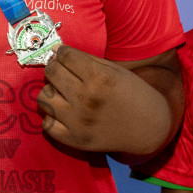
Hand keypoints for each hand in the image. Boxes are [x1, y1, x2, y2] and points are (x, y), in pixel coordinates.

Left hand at [37, 45, 166, 153]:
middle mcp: (87, 99)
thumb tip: (55, 53)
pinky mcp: (75, 140)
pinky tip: (64, 112)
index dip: (63, 53)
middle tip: (62, 71)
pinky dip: (53, 117)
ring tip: (63, 93)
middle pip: (52, 73)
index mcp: (100, 78)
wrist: (148, 128)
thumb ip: (86, 60)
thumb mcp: (115, 71)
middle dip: (55, 67)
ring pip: (44, 97)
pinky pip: (47, 124)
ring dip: (52, 91)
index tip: (65, 55)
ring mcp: (78, 121)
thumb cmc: (133, 94)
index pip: (65, 56)